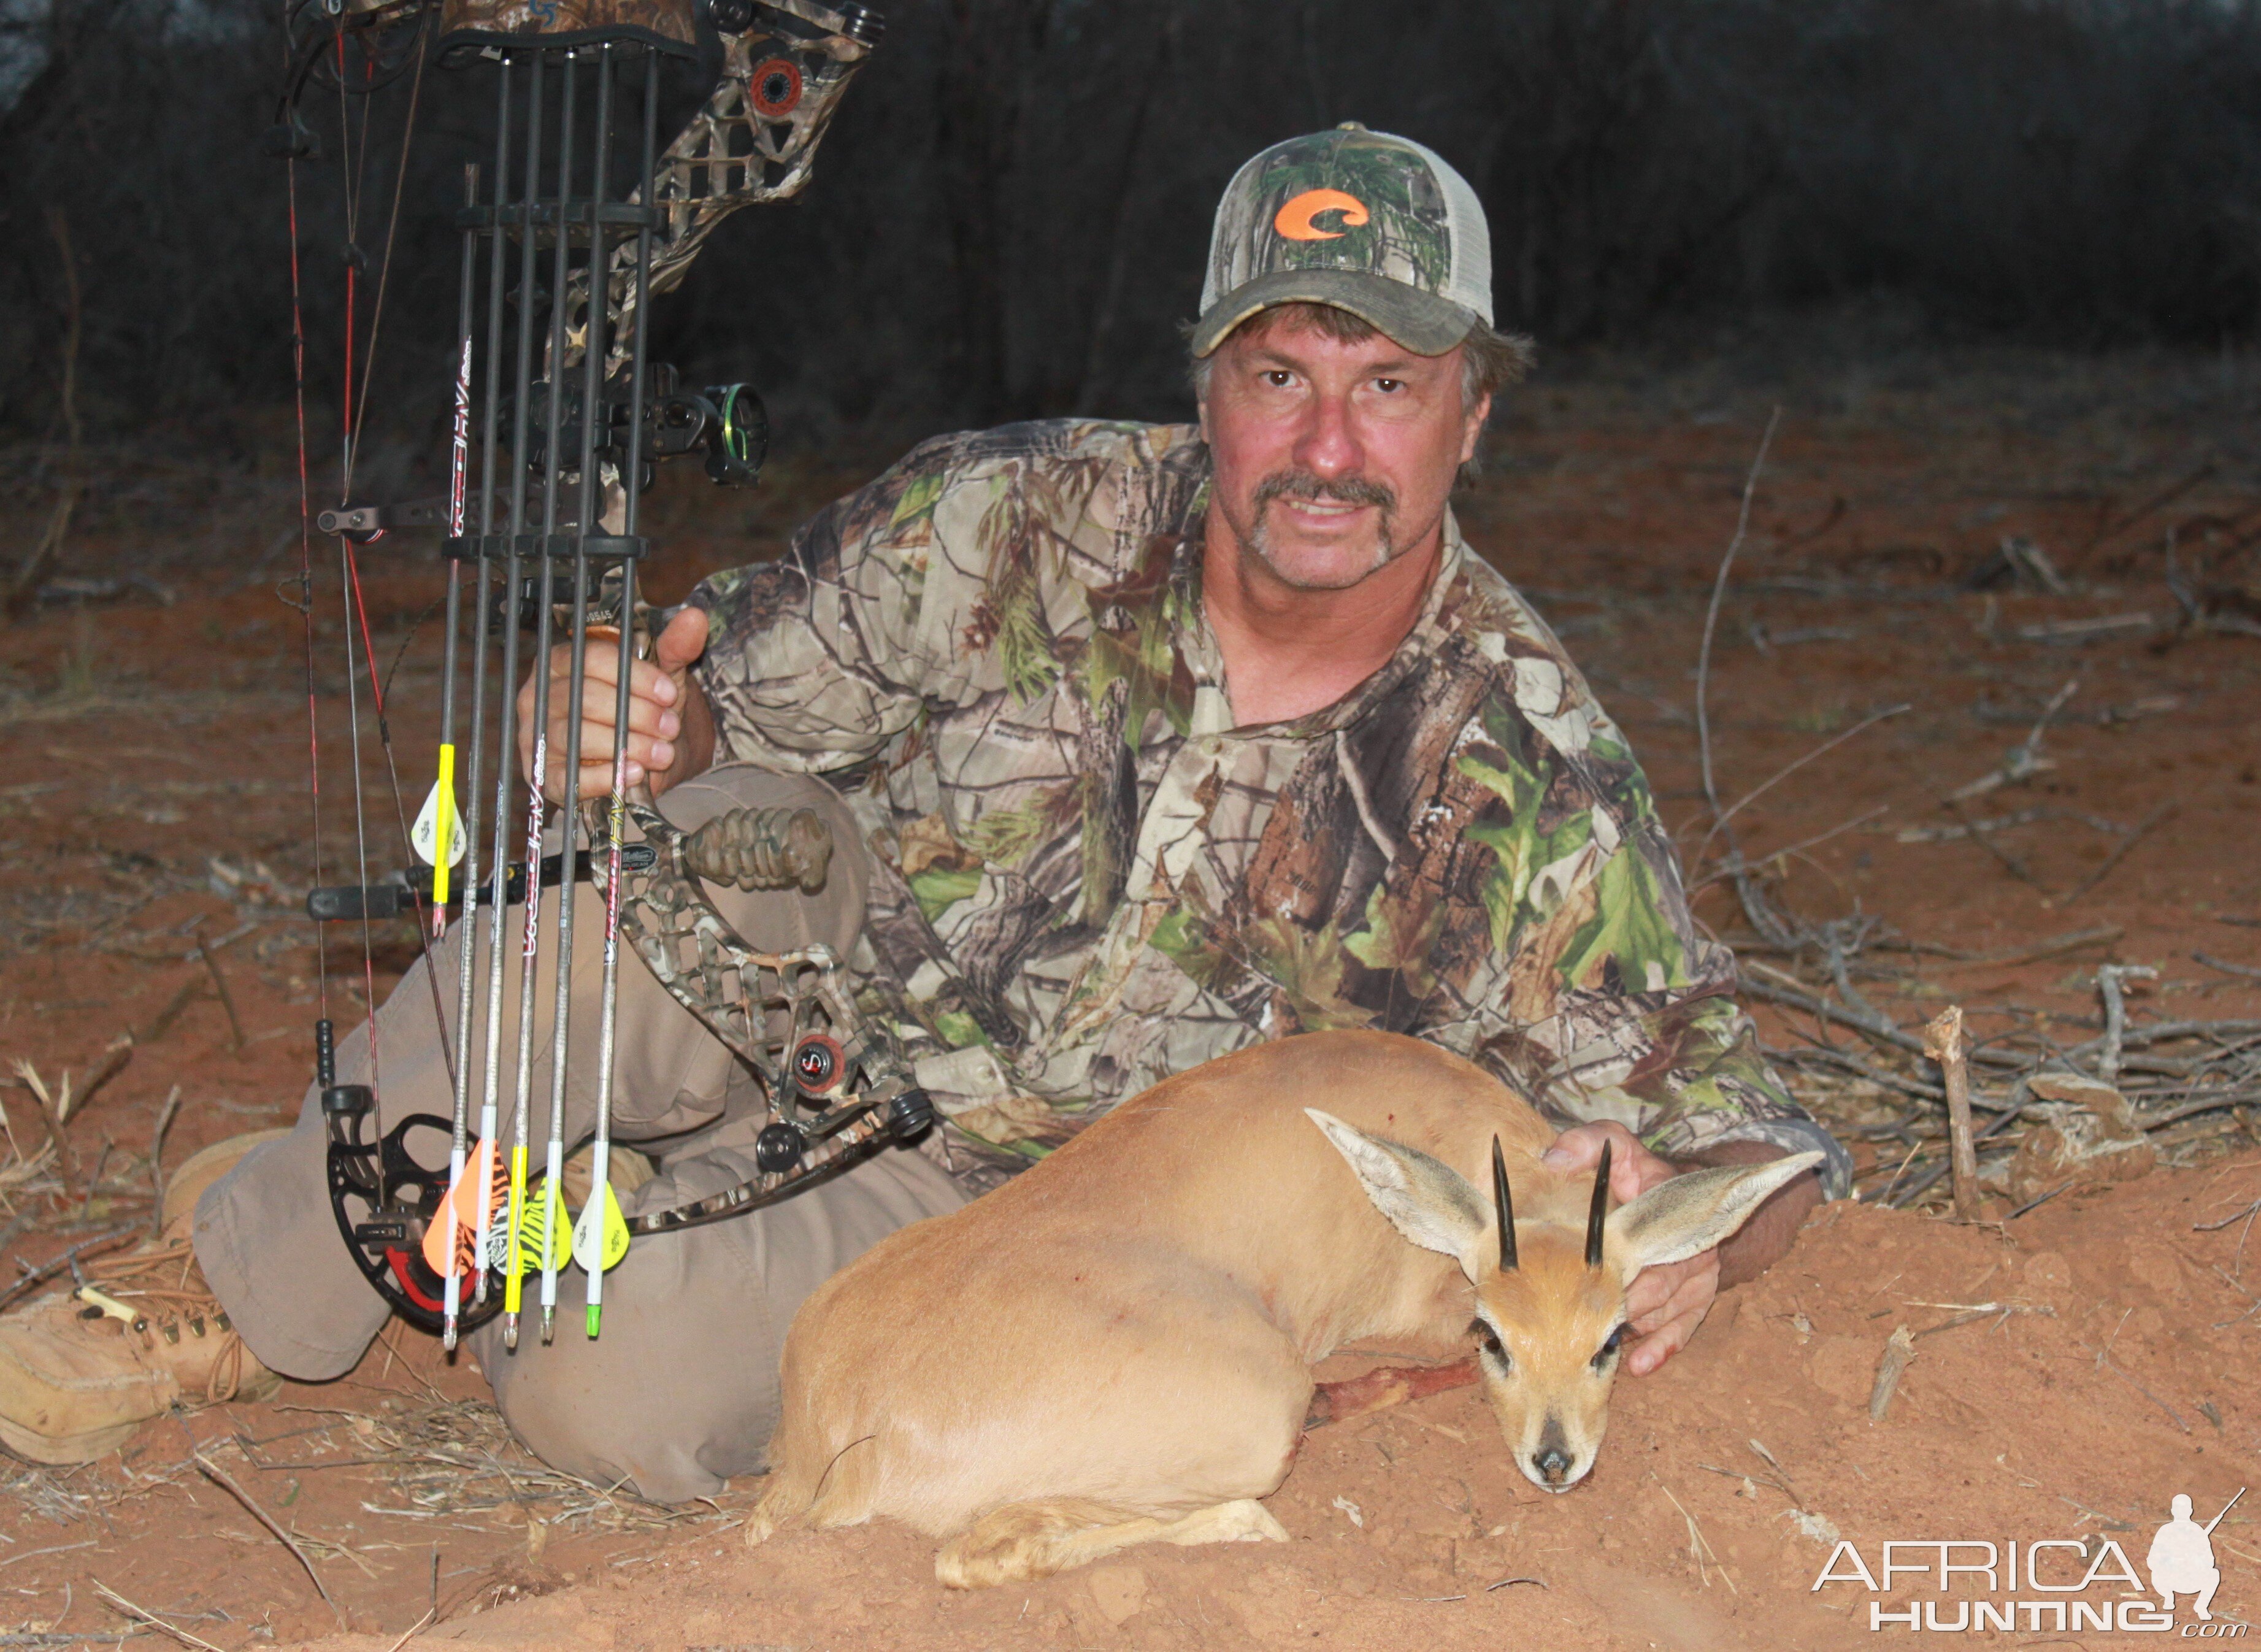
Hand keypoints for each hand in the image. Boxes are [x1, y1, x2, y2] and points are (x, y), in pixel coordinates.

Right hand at [517, 605, 713, 801]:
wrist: (644, 757)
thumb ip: (674, 647)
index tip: (670, 694)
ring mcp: (538, 735)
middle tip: (671, 728)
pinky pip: (569, 778)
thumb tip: (695, 617)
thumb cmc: (642, 709)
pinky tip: (637, 773)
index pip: (592, 659)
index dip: (636, 677)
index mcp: (564, 661)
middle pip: (586, 698)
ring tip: (663, 753)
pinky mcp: (545, 775)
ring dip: (629, 746)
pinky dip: (607, 777)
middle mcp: (540, 695)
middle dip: (637, 715)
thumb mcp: (661, 676)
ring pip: (578, 737)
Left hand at [1541, 1121, 1717, 1376]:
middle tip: (1577, 1325)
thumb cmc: (1637, 1173)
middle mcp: (1689, 1245)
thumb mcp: (1614, 1146)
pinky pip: (1683, 1329)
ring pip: (1662, 1313)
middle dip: (1616, 1308)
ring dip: (1630, 1330)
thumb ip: (1584, 1143)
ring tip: (1592, 1346)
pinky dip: (1661, 1348)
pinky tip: (1639, 1365)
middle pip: (1654, 1289)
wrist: (1686, 1196)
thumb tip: (1552, 1158)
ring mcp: (1697, 1275)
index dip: (1614, 1268)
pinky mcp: (1699, 1297)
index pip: (1643, 1244)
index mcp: (1666, 1208)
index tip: (1583, 1284)